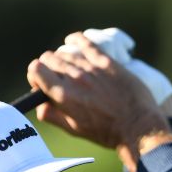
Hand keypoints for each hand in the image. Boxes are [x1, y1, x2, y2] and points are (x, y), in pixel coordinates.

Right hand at [26, 32, 171, 171]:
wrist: (137, 126)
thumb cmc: (105, 132)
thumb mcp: (74, 130)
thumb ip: (53, 116)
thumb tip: (39, 106)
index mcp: (63, 97)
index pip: (36, 70)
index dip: (35, 74)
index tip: (40, 81)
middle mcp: (74, 79)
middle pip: (49, 59)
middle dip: (47, 66)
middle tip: (54, 75)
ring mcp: (91, 68)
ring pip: (66, 53)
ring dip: (62, 58)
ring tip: (66, 65)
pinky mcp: (107, 62)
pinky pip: (86, 43)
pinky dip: (76, 39)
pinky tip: (72, 39)